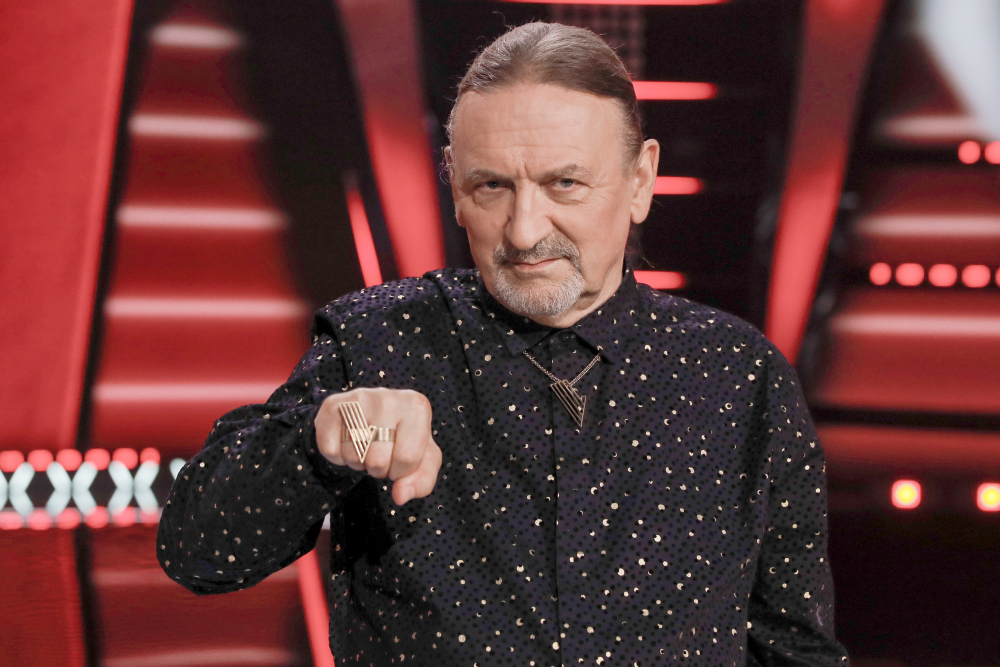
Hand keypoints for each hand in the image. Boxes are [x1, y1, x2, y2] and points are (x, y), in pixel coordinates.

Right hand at [314, 388, 441, 504]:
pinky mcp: (332, 404)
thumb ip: (421, 482)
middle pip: (378, 461)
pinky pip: (330, 449)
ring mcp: (358, 398)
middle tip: (380, 454)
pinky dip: (337, 457)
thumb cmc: (404, 439)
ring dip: (358, 463)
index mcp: (417, 406)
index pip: (407, 459)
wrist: (373, 416)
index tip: (398, 459)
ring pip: (354, 456)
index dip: (400, 471)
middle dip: (379, 469)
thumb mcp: (423, 460)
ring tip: (365, 448)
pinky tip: (347, 443)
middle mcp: (388, 397)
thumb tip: (400, 495)